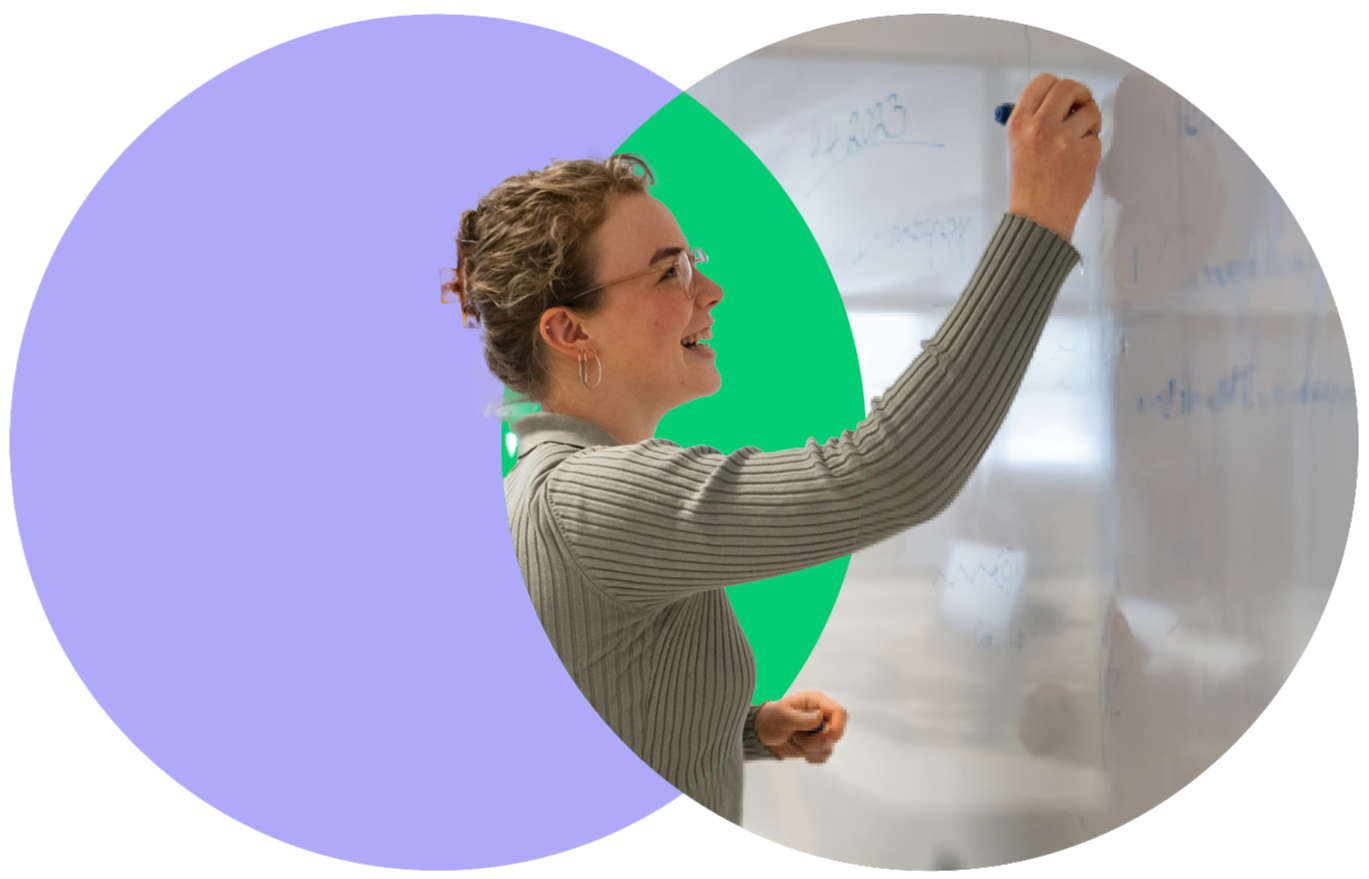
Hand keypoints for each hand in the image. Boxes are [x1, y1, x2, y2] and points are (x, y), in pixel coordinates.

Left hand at [754, 691, 847, 763]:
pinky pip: (824, 755)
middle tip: (797, 738)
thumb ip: (801, 718)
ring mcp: (820, 730)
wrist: (761, 734)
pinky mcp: (818, 744)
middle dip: (818, 741)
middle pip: (836, 732)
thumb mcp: (783, 717)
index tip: (826, 738)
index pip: (839, 712)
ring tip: (794, 740)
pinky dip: (811, 756)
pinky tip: (799, 749)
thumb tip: (820, 717)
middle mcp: (822, 715)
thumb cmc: (770, 719)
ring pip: (829, 746)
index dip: (837, 726)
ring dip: (810, 748)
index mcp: (816, 701)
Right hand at [1006, 73, 1103, 242]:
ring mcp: (1064, 140)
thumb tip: (1055, 100)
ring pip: (1089, 110)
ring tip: (1078, 140)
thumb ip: (1033, 120)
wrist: (1037, 217)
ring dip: (1089, 121)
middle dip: (1079, 95)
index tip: (1063, 96)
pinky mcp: (1085, 153)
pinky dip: (1091, 145)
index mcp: (1019, 123)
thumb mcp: (1018, 146)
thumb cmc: (1028, 186)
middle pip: (1068, 87)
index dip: (1057, 85)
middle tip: (1080, 107)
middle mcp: (1040, 127)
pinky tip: (1078, 160)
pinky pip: (1096, 136)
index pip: (1042, 82)